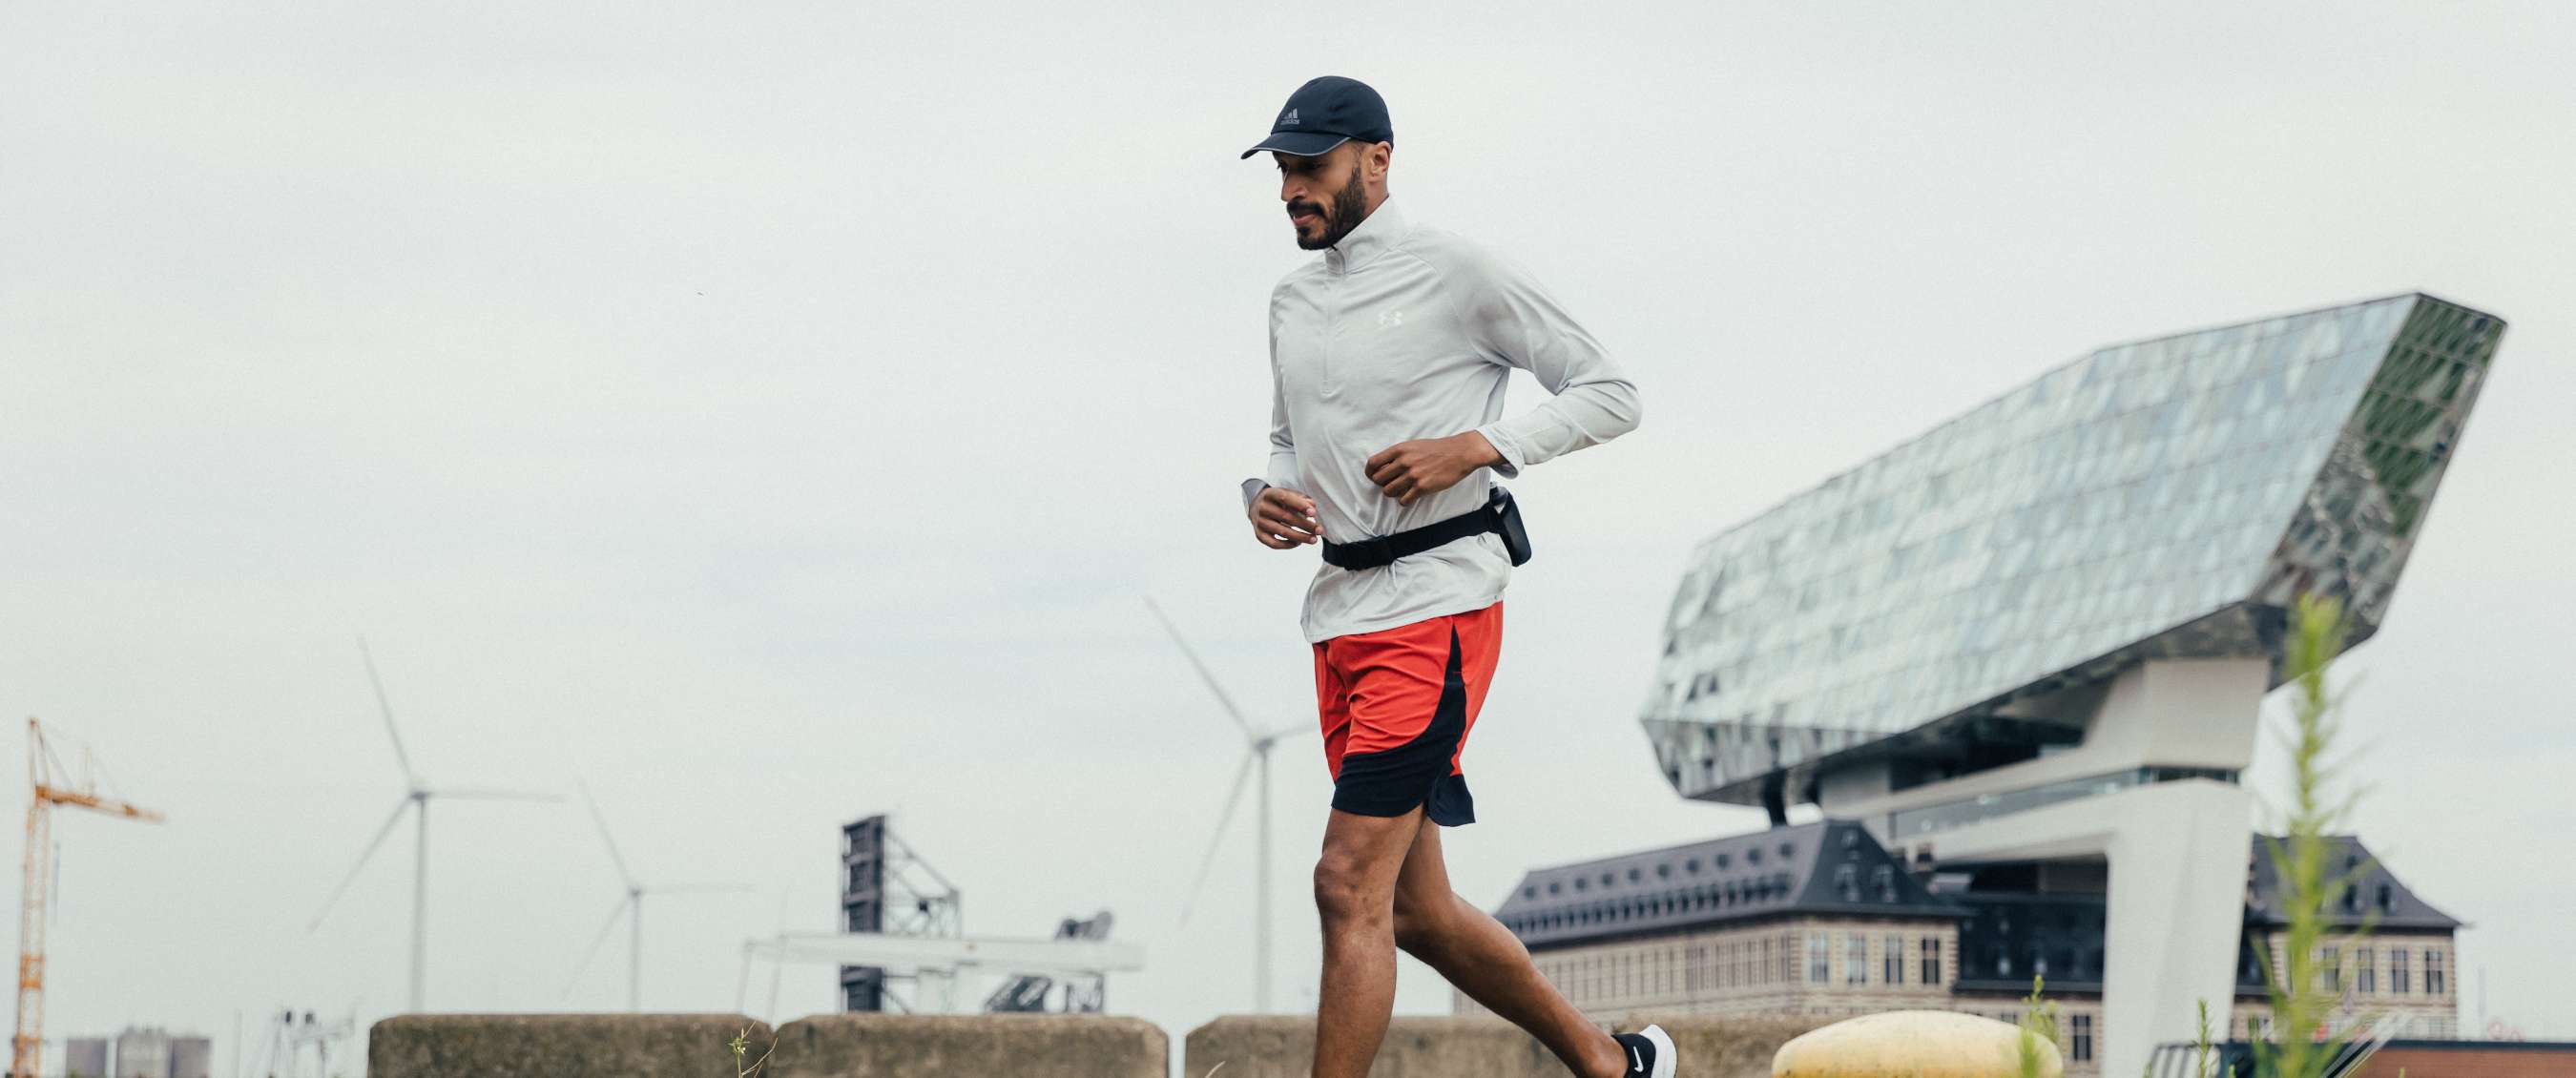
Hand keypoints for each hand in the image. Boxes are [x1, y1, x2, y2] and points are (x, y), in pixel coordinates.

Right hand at [1249, 487, 1323, 548]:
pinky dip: (1288, 545)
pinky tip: (1298, 543)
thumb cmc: (1279, 500)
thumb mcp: (1289, 494)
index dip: (1300, 505)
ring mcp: (1259, 522)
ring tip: (1314, 539)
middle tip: (1320, 530)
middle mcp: (1262, 507)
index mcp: (1270, 494)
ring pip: (1282, 532)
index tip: (1313, 513)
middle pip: (1285, 517)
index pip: (1285, 498)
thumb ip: (1302, 499)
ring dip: (1300, 537)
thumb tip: (1312, 507)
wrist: (1257, 506)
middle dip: (1305, 525)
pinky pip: (1274, 543)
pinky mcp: (1259, 534)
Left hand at [1365, 432, 1502, 505]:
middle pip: (1378, 480)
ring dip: (1393, 493)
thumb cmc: (1437, 449)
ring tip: (1402, 490)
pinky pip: (1403, 500)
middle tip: (1392, 484)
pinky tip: (1411, 496)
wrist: (1460, 453)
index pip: (1373, 463)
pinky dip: (1404, 501)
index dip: (1370, 473)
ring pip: (1388, 492)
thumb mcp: (1413, 445)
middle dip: (1383, 484)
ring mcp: (1412, 475)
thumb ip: (1398, 455)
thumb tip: (1383, 467)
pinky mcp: (1422, 487)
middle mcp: (1403, 462)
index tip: (1374, 477)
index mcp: (1399, 450)